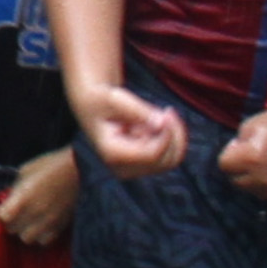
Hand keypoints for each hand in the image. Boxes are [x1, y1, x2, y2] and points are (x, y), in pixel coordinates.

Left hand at [0, 147, 79, 246]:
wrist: (81, 168)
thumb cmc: (53, 164)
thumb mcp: (27, 169)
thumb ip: (16, 187)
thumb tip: (10, 198)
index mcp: (23, 197)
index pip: (1, 217)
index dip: (0, 212)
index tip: (3, 207)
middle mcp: (34, 214)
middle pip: (12, 229)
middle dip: (11, 221)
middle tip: (15, 212)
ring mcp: (48, 222)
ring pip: (26, 238)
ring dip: (24, 230)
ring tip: (28, 220)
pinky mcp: (61, 226)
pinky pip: (44, 241)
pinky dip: (40, 235)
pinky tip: (41, 224)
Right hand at [69, 82, 187, 178]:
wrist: (92, 105)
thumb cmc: (102, 100)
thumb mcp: (116, 98)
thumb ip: (138, 110)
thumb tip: (161, 123)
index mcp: (113, 153)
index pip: (152, 154)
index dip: (167, 135)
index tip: (168, 111)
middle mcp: (123, 168)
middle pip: (166, 161)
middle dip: (173, 135)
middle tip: (168, 110)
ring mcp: (134, 169)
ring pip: (171, 160)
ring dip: (174, 136)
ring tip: (162, 114)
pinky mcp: (142, 165)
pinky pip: (169, 156)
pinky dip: (171, 138)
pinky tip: (159, 122)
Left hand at [217, 104, 266, 203]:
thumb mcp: (257, 123)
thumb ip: (240, 140)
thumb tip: (235, 151)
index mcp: (251, 159)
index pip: (224, 165)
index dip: (231, 153)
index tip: (242, 145)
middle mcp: (262, 180)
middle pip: (237, 181)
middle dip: (241, 169)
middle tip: (254, 155)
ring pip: (254, 190)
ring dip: (256, 179)